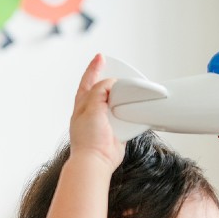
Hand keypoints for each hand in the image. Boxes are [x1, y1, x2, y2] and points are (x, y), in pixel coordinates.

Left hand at [68, 54, 125, 171]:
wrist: (96, 160)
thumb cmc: (88, 139)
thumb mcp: (91, 107)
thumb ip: (100, 92)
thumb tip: (110, 83)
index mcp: (82, 104)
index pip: (88, 80)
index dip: (94, 68)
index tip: (100, 57)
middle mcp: (93, 111)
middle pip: (103, 90)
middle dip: (111, 80)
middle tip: (119, 72)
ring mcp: (104, 121)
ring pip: (115, 103)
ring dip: (123, 98)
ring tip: (130, 91)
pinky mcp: (116, 131)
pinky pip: (126, 118)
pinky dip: (131, 113)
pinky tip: (136, 109)